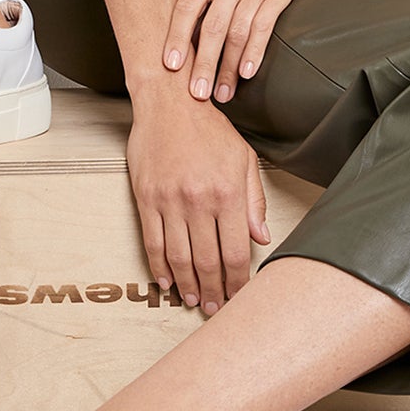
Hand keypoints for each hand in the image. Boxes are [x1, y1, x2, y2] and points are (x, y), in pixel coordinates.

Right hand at [126, 86, 271, 310]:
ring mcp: (170, 201)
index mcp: (228, 192)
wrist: (169, 102)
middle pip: (208, 261)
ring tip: (194, 299)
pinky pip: (153, 242)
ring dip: (188, 284)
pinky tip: (167, 280)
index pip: (235, 251)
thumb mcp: (243, 158)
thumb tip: (262, 238)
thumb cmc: (209, 127)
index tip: (239, 295)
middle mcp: (199, 200)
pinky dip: (160, 267)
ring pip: (179, 257)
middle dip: (214, 290)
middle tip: (215, 307)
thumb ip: (254, 200)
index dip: (238, 281)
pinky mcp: (147, 198)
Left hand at [163, 0, 336, 104]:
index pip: (185, 8)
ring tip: (222, 93)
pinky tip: (247, 73)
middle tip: (196, 94)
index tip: (168, 66)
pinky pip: (263, 27)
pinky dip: (254, 53)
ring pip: (236, 34)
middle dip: (201, 65)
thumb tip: (195, 24)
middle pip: (210, 28)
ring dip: (227, 68)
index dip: (175, 38)